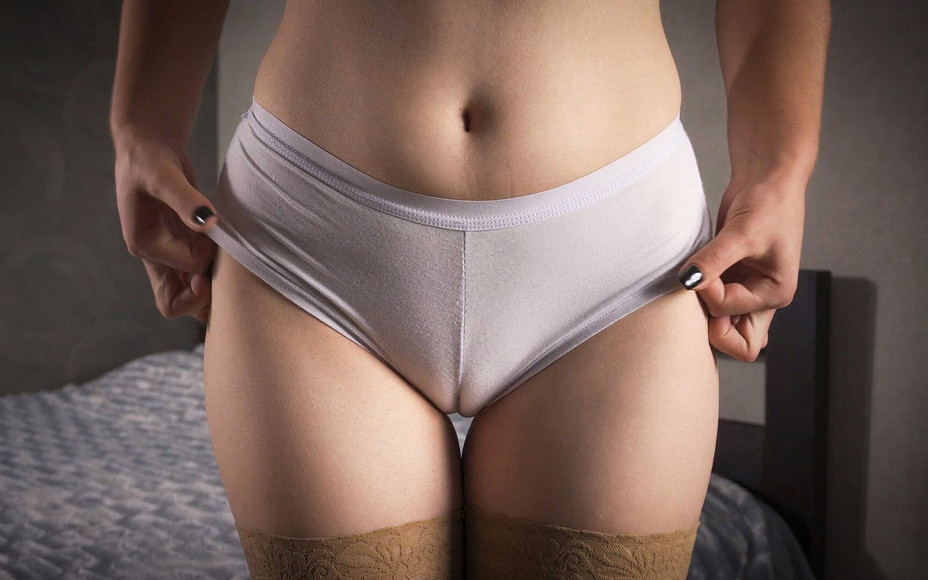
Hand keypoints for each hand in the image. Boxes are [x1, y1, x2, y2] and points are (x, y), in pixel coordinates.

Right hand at [113, 128, 219, 325]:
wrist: (150, 149)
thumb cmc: (149, 160)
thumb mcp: (163, 175)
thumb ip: (185, 199)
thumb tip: (207, 222)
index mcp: (144, 244)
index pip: (184, 269)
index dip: (206, 257)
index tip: (214, 234)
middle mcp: (155, 256)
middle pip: (176, 303)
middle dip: (203, 298)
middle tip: (227, 274)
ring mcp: (170, 256)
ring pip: (189, 295)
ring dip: (211, 291)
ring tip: (233, 269)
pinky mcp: (184, 249)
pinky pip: (198, 277)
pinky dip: (214, 277)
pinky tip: (232, 262)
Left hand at [676, 174, 805, 360]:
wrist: (766, 180)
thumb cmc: (769, 204)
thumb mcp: (742, 233)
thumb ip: (713, 260)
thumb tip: (687, 281)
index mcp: (775, 293)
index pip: (730, 313)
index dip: (710, 295)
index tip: (702, 269)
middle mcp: (761, 299)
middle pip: (736, 343)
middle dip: (712, 327)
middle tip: (698, 294)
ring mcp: (743, 292)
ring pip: (720, 326)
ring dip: (703, 310)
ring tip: (695, 280)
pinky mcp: (727, 280)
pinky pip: (710, 302)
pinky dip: (698, 295)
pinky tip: (692, 275)